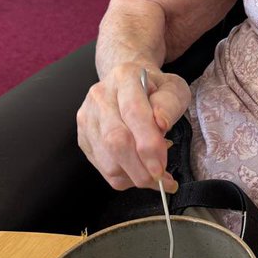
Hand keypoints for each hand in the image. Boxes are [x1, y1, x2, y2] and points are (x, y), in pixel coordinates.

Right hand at [77, 62, 190, 190]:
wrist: (128, 84)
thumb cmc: (154, 89)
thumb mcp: (173, 88)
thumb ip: (170, 104)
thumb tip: (161, 123)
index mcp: (124, 78)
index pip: (133, 113)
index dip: (148, 144)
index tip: (161, 167)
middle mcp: (100, 97)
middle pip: (115, 141)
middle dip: (141, 168)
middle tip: (162, 179)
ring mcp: (88, 118)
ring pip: (107, 160)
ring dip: (135, 176)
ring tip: (155, 172)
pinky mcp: (84, 138)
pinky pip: (103, 169)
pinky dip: (126, 178)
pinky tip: (140, 169)